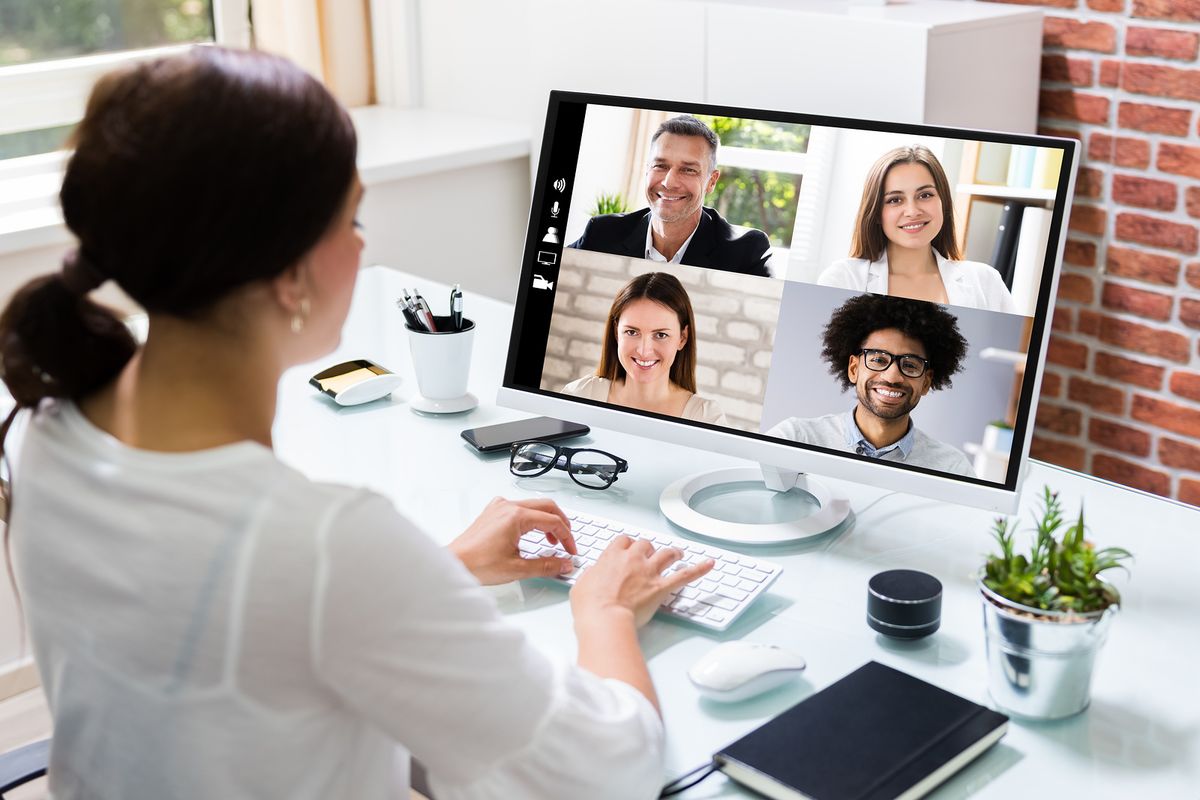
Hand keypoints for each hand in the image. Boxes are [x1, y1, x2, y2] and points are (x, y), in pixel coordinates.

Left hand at [449, 497, 575, 585]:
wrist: (455, 563)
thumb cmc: (477, 564)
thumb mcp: (518, 569)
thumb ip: (546, 565)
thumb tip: (564, 563)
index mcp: (516, 516)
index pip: (553, 521)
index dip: (567, 537)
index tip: (571, 551)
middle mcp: (508, 506)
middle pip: (547, 507)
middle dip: (561, 524)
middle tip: (567, 541)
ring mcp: (499, 507)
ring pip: (533, 505)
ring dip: (546, 520)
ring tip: (551, 541)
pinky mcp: (492, 512)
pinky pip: (519, 508)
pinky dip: (531, 518)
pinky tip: (530, 533)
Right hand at [571, 536, 714, 627]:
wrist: (604, 618)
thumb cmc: (590, 606)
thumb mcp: (581, 585)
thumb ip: (591, 575)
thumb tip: (594, 574)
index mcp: (612, 556)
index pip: (623, 541)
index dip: (627, 544)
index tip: (627, 549)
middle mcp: (632, 559)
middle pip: (645, 544)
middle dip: (648, 548)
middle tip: (650, 554)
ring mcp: (649, 572)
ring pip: (666, 553)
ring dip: (672, 552)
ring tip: (677, 554)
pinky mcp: (661, 587)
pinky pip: (685, 575)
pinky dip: (699, 569)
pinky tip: (710, 564)